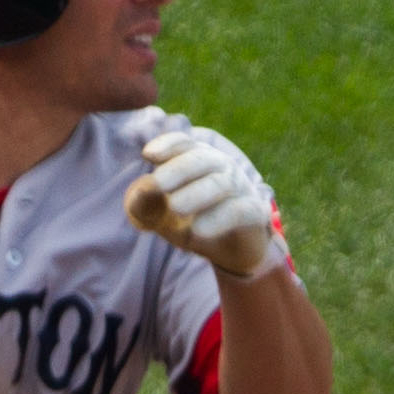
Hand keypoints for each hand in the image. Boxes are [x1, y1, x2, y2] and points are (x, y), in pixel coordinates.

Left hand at [129, 127, 286, 280]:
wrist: (231, 251)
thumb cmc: (193, 223)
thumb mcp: (161, 216)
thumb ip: (144, 204)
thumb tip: (138, 192)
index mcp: (198, 160)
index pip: (185, 143)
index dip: (168, 145)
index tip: (147, 155)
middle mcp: (222, 168)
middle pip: (202, 158)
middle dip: (178, 169)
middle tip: (156, 184)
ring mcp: (241, 187)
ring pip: (221, 183)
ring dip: (196, 193)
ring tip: (175, 207)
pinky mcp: (255, 212)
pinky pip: (240, 210)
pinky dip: (219, 218)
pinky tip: (199, 229)